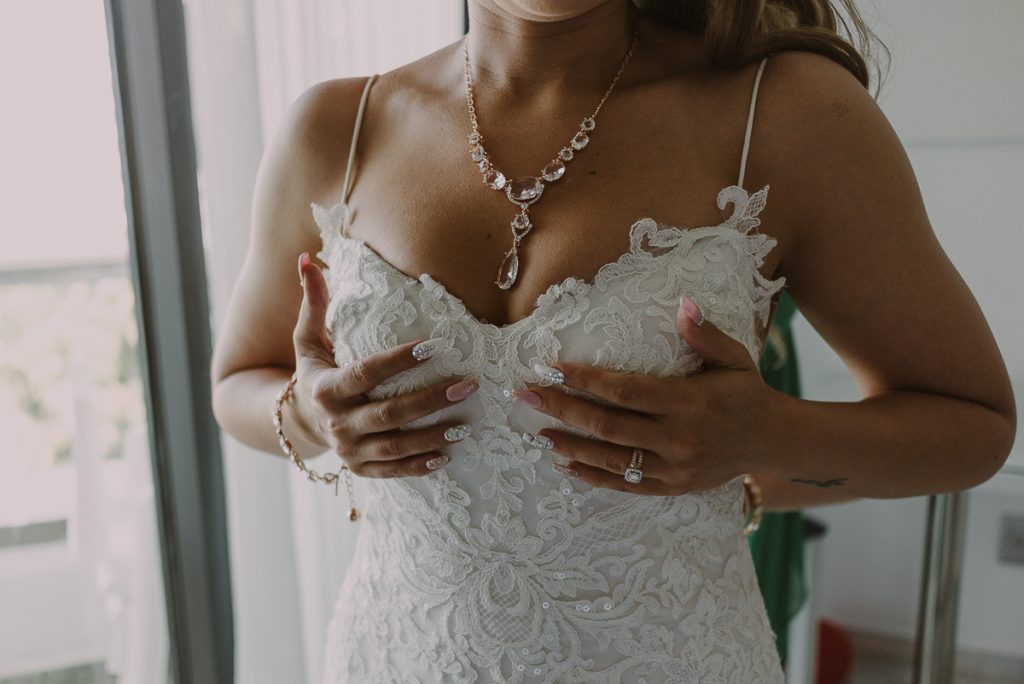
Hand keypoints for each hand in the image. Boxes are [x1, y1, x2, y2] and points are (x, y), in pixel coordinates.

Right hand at [290, 252, 478, 477]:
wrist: (300, 420)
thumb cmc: (314, 371)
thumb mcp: (308, 339)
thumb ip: (313, 302)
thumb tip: (306, 259)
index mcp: (325, 388)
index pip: (366, 373)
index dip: (397, 361)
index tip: (433, 347)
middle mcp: (337, 423)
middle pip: (388, 413)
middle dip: (430, 400)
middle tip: (467, 385)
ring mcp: (348, 450)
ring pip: (395, 447)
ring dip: (432, 436)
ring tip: (467, 423)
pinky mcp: (360, 469)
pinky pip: (393, 471)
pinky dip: (420, 467)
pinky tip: (448, 456)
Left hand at [515, 295, 779, 494]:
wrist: (773, 442)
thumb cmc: (746, 392)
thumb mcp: (734, 357)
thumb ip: (704, 333)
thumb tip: (682, 303)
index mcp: (689, 402)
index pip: (624, 391)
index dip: (585, 381)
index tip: (551, 368)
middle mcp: (678, 438)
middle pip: (608, 425)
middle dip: (562, 409)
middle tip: (526, 395)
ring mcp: (674, 468)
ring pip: (611, 459)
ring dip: (571, 445)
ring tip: (539, 430)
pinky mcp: (672, 487)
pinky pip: (626, 485)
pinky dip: (593, 477)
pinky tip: (566, 465)